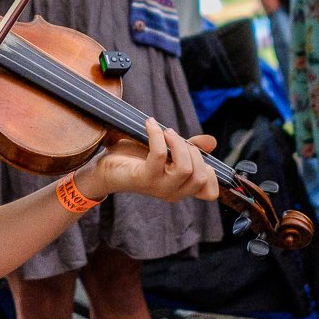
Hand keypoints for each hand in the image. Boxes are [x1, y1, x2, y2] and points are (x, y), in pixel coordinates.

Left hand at [76, 118, 218, 202]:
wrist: (106, 168)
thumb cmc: (136, 159)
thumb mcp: (168, 152)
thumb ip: (188, 148)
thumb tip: (212, 142)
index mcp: (181, 189)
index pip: (209, 192)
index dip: (211, 172)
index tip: (196, 152)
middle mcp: (173, 193)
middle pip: (200, 175)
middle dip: (192, 150)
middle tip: (174, 136)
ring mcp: (159, 188)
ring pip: (185, 169)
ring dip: (178, 144)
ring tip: (166, 131)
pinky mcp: (144, 178)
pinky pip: (160, 156)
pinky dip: (157, 136)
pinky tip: (150, 125)